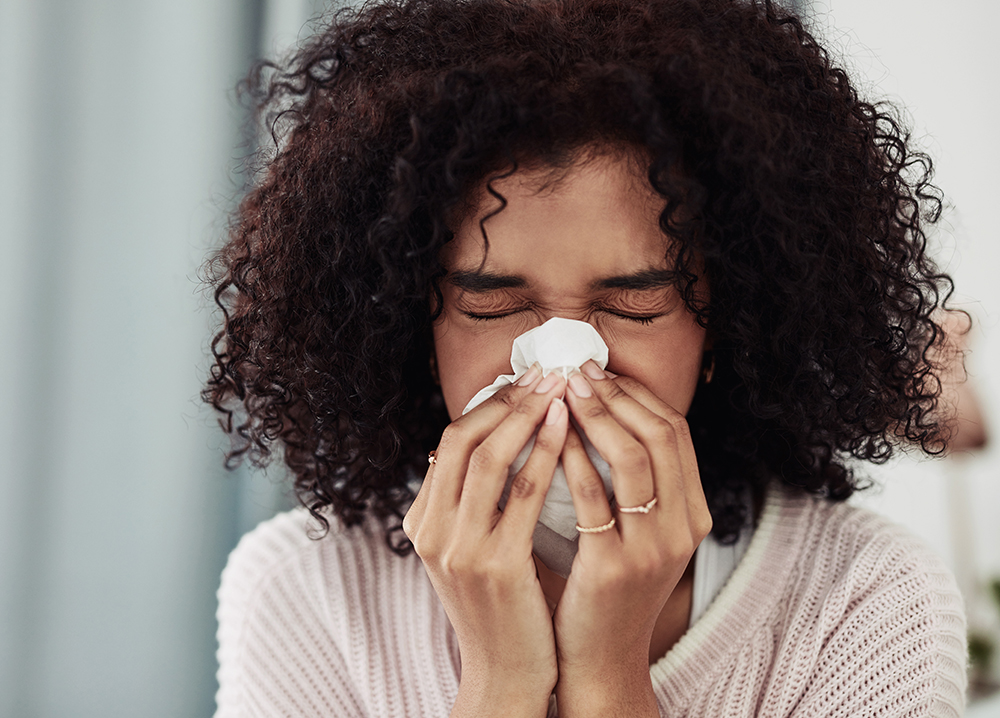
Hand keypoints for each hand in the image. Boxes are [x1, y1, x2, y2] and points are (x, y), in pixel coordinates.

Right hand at [403, 367, 568, 717]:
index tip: (525, 381)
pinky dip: (545, 454)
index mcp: (422, 522)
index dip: (488, 405)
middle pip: (461, 439)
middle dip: (506, 399)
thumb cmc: (500, 607)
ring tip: (560, 388)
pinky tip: (568, 430)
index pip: (448, 442)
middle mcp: (432, 531)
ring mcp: (460, 549)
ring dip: (527, 415)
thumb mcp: (470, 549)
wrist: (504, 676)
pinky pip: (522, 494)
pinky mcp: (496, 566)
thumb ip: (473, 501)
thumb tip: (499, 441)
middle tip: (545, 373)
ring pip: (489, 458)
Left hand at [553, 363, 712, 716]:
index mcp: (693, 514)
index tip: (600, 371)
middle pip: (661, 435)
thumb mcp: (640, 533)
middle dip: (616, 395)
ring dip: (595, 416)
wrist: (600, 660)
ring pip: (632, 458)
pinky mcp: (612, 568)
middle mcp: (683, 528)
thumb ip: (634, 483)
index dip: (638, 394)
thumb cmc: (609, 589)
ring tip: (561, 392)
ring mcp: (652, 549)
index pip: (676, 431)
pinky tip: (548, 438)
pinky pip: (593, 498)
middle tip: (576, 371)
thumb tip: (600, 411)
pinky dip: (571, 459)